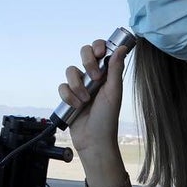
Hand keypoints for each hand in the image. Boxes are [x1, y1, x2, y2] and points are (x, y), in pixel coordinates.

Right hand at [57, 39, 128, 186]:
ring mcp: (79, 86)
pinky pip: (62, 86)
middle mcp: (92, 76)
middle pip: (83, 53)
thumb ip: (116, 69)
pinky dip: (68, 96)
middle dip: (87, 63)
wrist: (93, 139)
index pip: (100, 50)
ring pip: (70, 70)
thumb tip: (123, 47)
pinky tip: (76, 106)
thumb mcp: (114, 92)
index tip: (100, 53)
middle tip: (96, 77)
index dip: (98, 46)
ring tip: (85, 100)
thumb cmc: (108, 118)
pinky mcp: (68, 96)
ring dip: (77, 85)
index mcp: (107, 73)